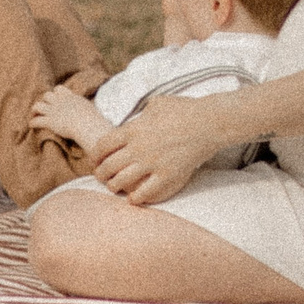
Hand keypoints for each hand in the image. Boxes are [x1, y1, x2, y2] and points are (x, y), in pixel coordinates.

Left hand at [30, 83, 110, 149]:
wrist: (88, 125)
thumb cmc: (94, 119)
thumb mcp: (92, 109)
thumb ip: (89, 108)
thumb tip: (103, 108)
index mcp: (71, 97)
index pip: (59, 89)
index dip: (56, 94)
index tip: (56, 99)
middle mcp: (60, 102)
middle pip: (47, 95)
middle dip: (45, 101)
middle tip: (45, 108)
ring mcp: (54, 111)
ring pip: (38, 105)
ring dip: (35, 110)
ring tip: (34, 114)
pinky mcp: (49, 121)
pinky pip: (36, 120)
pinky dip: (33, 122)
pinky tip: (31, 125)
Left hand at [88, 95, 227, 204]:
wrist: (209, 123)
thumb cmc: (184, 110)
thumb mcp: (156, 104)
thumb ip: (140, 115)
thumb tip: (134, 121)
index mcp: (132, 130)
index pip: (102, 146)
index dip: (94, 156)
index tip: (95, 160)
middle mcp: (138, 148)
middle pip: (109, 166)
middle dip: (101, 173)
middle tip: (101, 177)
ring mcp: (152, 163)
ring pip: (122, 181)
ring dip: (114, 186)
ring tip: (114, 187)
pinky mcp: (168, 176)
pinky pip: (145, 193)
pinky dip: (136, 198)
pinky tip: (133, 199)